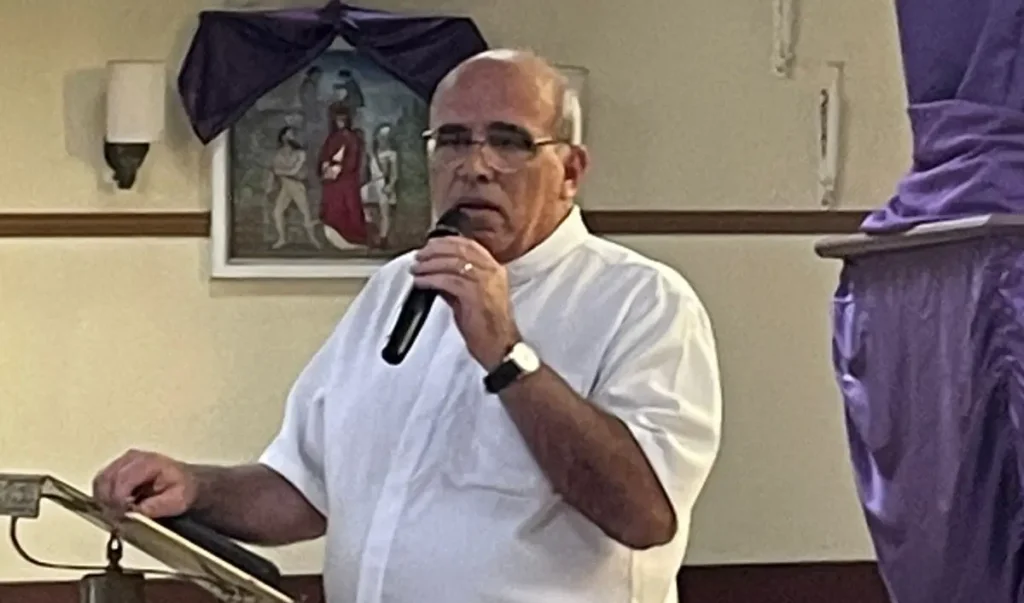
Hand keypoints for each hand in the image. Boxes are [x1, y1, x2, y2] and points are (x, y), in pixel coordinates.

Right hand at [92, 449, 197, 518]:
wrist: (185, 481)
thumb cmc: (182, 489)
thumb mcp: (177, 500)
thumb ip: (157, 506)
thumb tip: (137, 511)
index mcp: (149, 462)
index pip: (123, 479)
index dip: (117, 499)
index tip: (120, 515)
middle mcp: (133, 458)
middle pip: (107, 479)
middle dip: (109, 501)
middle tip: (117, 517)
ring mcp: (123, 461)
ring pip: (100, 481)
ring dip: (104, 499)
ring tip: (117, 512)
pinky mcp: (117, 468)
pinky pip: (101, 482)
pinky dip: (103, 496)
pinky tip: (116, 506)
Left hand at [411, 236, 519, 370]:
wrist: (500, 348)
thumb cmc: (487, 327)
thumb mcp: (470, 297)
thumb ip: (455, 283)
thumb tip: (435, 273)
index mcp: (494, 269)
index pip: (469, 245)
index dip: (447, 242)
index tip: (430, 244)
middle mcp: (492, 271)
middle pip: (460, 250)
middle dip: (435, 250)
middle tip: (419, 255)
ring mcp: (485, 282)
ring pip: (452, 263)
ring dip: (430, 264)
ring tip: (416, 269)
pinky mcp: (475, 295)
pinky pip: (448, 280)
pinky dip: (431, 279)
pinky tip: (420, 282)